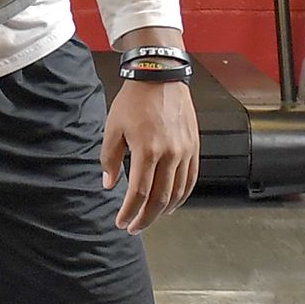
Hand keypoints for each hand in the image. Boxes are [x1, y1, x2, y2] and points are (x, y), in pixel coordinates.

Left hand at [102, 77, 200, 232]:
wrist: (160, 76)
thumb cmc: (135, 99)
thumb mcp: (113, 128)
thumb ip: (110, 159)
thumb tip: (109, 183)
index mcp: (147, 150)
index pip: (139, 193)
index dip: (130, 212)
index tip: (122, 222)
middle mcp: (170, 154)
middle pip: (160, 199)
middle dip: (146, 218)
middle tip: (134, 227)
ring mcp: (185, 151)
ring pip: (177, 192)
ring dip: (163, 210)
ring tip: (151, 218)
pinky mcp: (194, 147)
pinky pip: (191, 179)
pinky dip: (182, 196)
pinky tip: (172, 203)